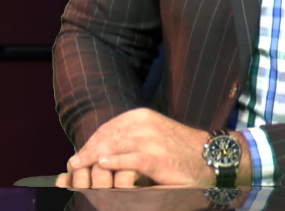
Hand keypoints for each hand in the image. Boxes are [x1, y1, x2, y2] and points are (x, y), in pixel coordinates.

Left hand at [57, 109, 214, 187]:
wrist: (211, 157)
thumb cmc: (179, 151)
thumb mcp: (153, 136)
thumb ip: (130, 140)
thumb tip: (103, 153)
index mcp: (140, 116)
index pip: (106, 128)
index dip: (90, 143)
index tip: (77, 157)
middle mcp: (144, 124)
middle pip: (106, 137)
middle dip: (87, 152)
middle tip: (72, 167)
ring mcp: (151, 140)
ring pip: (114, 146)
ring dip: (94, 159)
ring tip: (78, 168)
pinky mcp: (158, 158)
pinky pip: (132, 160)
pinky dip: (116, 162)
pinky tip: (103, 165)